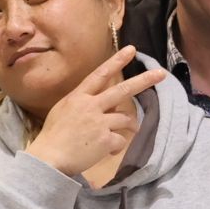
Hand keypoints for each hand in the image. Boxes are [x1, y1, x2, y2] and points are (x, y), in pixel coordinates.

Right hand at [28, 46, 167, 179]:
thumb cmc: (52, 136)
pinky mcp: (105, 139)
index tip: (131, 49)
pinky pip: (120, 141)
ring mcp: (99, 122)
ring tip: (126, 132)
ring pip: (125, 119)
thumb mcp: (64, 111)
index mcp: (78, 97)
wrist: (48, 159)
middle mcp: (90, 105)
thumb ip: (83, 105)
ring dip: (129, 126)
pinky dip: (116, 147)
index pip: (100, 74)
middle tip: (161, 74)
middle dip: (144, 81)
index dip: (116, 61)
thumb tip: (103, 106)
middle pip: (122, 90)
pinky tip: (106, 152)